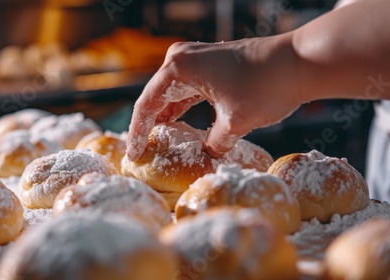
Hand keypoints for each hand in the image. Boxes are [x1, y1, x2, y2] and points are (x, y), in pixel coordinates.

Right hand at [127, 34, 302, 159]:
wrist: (301, 62)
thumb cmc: (266, 86)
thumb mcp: (234, 122)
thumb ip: (214, 143)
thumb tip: (208, 156)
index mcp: (178, 67)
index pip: (146, 105)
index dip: (138, 132)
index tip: (134, 155)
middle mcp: (182, 58)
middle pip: (156, 98)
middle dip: (149, 125)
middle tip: (141, 151)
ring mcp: (198, 58)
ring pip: (172, 94)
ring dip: (166, 118)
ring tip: (157, 142)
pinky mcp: (212, 64)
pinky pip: (188, 90)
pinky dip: (183, 109)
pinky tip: (180, 127)